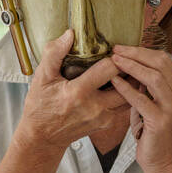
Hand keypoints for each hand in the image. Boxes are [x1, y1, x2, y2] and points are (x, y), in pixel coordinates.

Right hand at [15, 30, 124, 152]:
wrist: (43, 138)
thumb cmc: (40, 107)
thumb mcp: (41, 78)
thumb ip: (54, 53)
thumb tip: (70, 34)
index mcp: (79, 93)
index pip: (110, 69)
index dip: (115, 56)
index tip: (114, 48)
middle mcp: (95, 107)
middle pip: (128, 84)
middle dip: (129, 68)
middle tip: (127, 56)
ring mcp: (103, 118)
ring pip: (130, 96)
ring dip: (131, 81)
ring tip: (128, 68)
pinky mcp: (106, 124)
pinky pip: (124, 106)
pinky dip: (126, 93)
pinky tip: (121, 82)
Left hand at [109, 45, 171, 172]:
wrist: (162, 159)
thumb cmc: (153, 128)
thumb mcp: (153, 100)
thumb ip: (147, 82)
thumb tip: (128, 59)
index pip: (162, 58)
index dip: (141, 50)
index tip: (122, 47)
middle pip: (159, 63)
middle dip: (135, 53)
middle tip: (116, 49)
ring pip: (153, 77)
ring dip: (131, 66)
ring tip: (114, 60)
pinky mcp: (161, 120)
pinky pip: (141, 99)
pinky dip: (126, 88)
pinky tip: (115, 81)